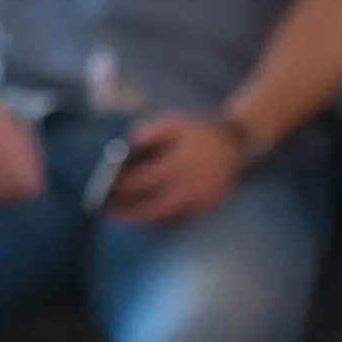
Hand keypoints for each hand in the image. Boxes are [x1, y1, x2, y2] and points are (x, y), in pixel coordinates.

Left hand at [106, 112, 244, 226]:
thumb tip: (126, 144)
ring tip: (122, 217)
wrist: (235, 143)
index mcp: (182, 162)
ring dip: (144, 218)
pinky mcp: (208, 206)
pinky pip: (181, 218)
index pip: (147, 178)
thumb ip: (149, 131)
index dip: (126, 185)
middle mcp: (192, 184)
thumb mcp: (173, 122)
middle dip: (131, 212)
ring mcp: (202, 199)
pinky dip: (161, 218)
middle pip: (157, 205)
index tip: (107, 188)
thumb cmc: (197, 132)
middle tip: (109, 213)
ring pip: (168, 215)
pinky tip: (145, 216)